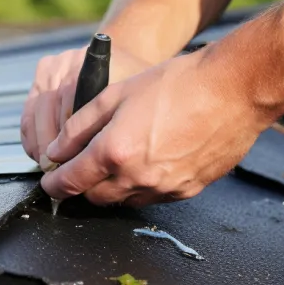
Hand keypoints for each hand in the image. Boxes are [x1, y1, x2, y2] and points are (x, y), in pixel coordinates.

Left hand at [39, 49, 273, 206]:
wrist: (234, 89)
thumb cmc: (179, 84)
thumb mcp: (117, 94)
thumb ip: (79, 126)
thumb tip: (56, 150)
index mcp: (115, 152)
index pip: (71, 182)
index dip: (53, 184)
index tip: (49, 181)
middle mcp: (138, 178)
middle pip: (95, 198)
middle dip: (83, 186)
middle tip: (82, 166)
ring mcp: (165, 189)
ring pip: (124, 200)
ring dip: (112, 187)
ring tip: (119, 158)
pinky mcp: (187, 191)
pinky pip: (153, 197)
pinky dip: (141, 185)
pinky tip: (148, 159)